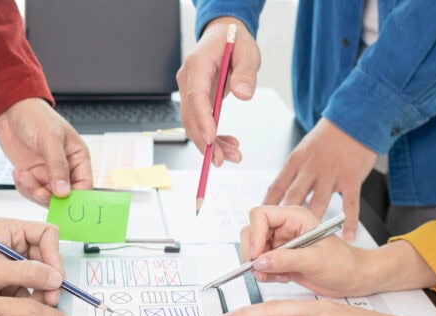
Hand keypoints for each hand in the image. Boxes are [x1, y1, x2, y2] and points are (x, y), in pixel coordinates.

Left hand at [0, 97, 92, 205]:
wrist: (10, 110)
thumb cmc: (35, 116)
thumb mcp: (50, 139)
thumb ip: (58, 166)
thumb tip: (64, 192)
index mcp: (78, 157)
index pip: (84, 186)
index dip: (76, 198)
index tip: (63, 202)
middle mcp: (65, 168)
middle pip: (64, 197)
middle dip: (50, 197)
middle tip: (38, 192)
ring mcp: (48, 173)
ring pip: (46, 197)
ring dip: (33, 191)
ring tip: (23, 175)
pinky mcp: (33, 175)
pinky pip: (31, 192)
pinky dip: (23, 187)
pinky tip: (18, 173)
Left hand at [0, 218, 65, 305]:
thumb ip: (25, 272)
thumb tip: (55, 277)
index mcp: (10, 231)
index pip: (46, 234)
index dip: (54, 254)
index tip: (55, 275)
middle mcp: (16, 245)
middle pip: (48, 257)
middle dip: (51, 278)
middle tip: (52, 297)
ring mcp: (15, 264)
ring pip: (43, 276)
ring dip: (45, 291)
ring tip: (40, 304)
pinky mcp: (13, 282)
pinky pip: (33, 290)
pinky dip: (34, 300)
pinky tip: (26, 308)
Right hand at [176, 17, 257, 165]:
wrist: (224, 35)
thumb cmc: (234, 41)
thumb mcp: (247, 52)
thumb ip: (245, 72)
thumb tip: (243, 95)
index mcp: (197, 64)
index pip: (196, 96)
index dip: (202, 120)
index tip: (211, 139)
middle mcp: (188, 79)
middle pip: (190, 116)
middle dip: (205, 141)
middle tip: (222, 160)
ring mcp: (189, 90)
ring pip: (194, 123)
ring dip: (211, 143)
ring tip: (233, 155)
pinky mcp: (195, 99)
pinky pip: (200, 122)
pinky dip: (213, 136)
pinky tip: (228, 145)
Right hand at [241, 205, 375, 296]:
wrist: (355, 279)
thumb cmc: (345, 263)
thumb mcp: (315, 260)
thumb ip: (285, 259)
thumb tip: (260, 261)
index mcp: (295, 217)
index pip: (261, 215)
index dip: (255, 233)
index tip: (257, 254)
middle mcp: (285, 228)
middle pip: (252, 231)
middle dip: (252, 251)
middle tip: (258, 267)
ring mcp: (282, 244)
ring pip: (254, 250)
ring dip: (259, 265)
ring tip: (275, 275)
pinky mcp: (281, 259)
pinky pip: (261, 264)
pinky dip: (265, 273)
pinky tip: (282, 277)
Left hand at [263, 118, 376, 240]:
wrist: (355, 120)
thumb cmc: (328, 137)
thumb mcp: (304, 150)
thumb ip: (294, 173)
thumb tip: (280, 196)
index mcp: (295, 161)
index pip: (276, 187)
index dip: (267, 207)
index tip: (260, 223)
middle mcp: (310, 168)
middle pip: (293, 198)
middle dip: (284, 220)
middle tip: (278, 238)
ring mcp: (331, 174)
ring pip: (318, 203)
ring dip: (312, 224)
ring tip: (306, 244)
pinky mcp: (352, 178)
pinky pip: (350, 204)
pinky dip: (349, 222)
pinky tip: (348, 236)